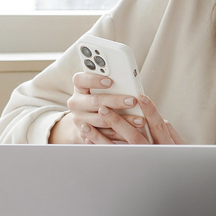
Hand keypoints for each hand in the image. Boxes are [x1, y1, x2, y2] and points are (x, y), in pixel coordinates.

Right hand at [61, 71, 180, 145]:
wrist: (83, 120)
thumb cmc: (96, 97)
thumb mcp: (97, 87)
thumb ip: (108, 83)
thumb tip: (128, 80)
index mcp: (79, 87)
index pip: (80, 80)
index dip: (94, 80)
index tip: (110, 81)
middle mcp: (76, 103)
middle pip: (95, 101)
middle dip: (115, 101)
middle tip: (132, 101)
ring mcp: (79, 119)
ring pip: (101, 120)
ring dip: (122, 121)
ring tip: (139, 119)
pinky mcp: (86, 133)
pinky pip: (104, 135)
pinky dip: (120, 134)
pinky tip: (132, 131)